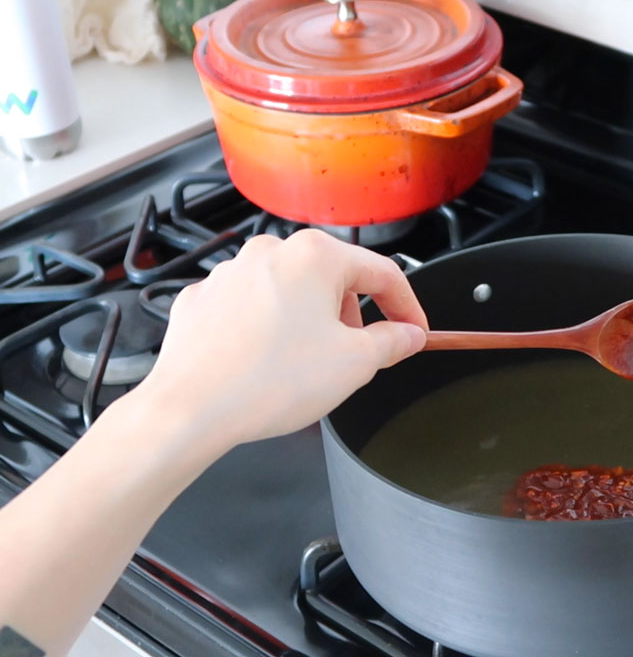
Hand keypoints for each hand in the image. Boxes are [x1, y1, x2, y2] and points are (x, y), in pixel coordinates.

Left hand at [134, 229, 427, 455]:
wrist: (190, 410)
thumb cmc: (267, 382)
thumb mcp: (354, 365)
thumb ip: (391, 342)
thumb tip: (406, 335)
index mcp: (316, 256)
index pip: (382, 273)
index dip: (407, 306)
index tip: (414, 331)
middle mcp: (271, 252)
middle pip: (334, 278)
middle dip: (353, 316)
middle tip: (358, 356)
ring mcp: (232, 273)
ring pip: (291, 291)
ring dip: (309, 321)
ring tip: (307, 365)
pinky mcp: (205, 299)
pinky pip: (252, 307)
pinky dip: (268, 328)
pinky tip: (268, 362)